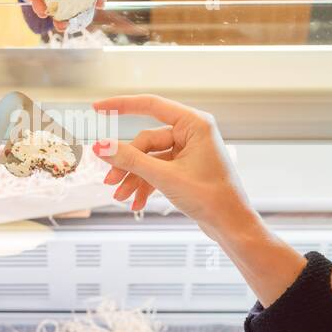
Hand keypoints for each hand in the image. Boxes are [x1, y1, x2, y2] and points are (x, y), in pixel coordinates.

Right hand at [90, 94, 249, 230]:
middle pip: (146, 141)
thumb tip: (101, 146)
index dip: (121, 105)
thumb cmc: (212, 198)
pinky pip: (158, 170)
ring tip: (120, 197)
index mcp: (194, 124)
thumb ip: (131, 160)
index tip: (98, 108)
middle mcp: (192, 133)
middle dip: (127, 163)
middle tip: (109, 181)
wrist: (232, 226)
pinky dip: (145, 185)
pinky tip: (136, 203)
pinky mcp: (185, 168)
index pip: (151, 106)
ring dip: (134, 178)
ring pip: (149, 159)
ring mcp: (189, 152)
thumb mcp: (165, 177)